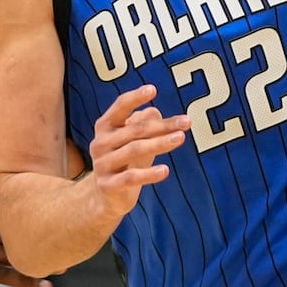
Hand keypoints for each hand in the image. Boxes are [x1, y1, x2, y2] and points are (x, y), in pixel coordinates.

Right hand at [89, 84, 189, 217]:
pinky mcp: (108, 185)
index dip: (135, 97)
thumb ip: (143, 125)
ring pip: (134, 150)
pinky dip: (149, 174)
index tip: (153, 89)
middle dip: (162, 125)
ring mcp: (102, 164)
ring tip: (180, 138)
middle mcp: (100, 143)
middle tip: (186, 122)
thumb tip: (155, 111)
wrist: (105, 197)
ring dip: (159, 143)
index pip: (120, 107)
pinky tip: (165, 170)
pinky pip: (131, 177)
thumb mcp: (133, 141)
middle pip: (135, 129)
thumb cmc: (123, 162)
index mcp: (105, 126)